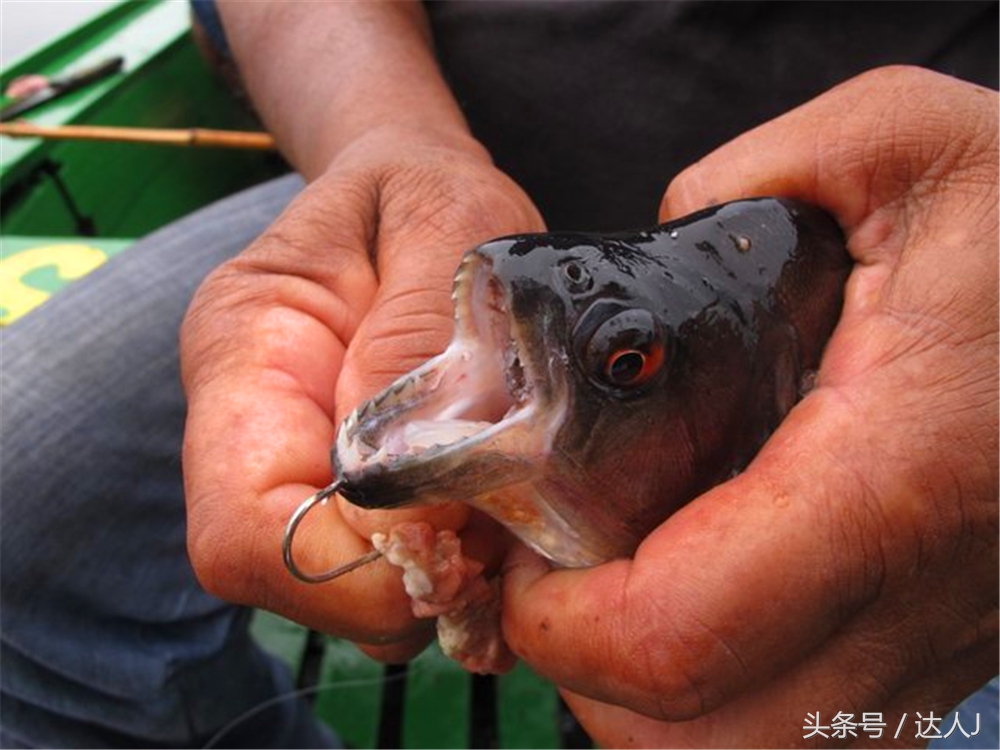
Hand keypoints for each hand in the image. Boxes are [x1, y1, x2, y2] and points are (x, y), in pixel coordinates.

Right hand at [181, 125, 542, 659]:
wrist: (416, 193)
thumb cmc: (426, 193)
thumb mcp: (442, 225)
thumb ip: (415, 342)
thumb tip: (402, 487)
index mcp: (246, 352)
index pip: (241, 528)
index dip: (340, 569)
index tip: (448, 545)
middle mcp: (252, 424)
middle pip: (284, 576)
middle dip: (395, 583)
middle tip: (493, 539)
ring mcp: (297, 459)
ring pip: (340, 590)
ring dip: (430, 581)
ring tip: (503, 514)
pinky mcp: (350, 482)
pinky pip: (383, 569)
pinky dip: (446, 569)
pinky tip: (496, 518)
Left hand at [503, 66, 997, 746]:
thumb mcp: (903, 145)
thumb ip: (759, 174)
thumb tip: (664, 236)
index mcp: (888, 475)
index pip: (679, 632)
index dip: (566, 625)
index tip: (527, 568)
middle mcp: (926, 595)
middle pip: (716, 737)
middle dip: (599, 681)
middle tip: (561, 584)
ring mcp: (952, 643)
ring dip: (664, 706)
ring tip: (621, 600)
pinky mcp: (959, 650)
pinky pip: (828, 729)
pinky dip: (738, 700)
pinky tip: (710, 606)